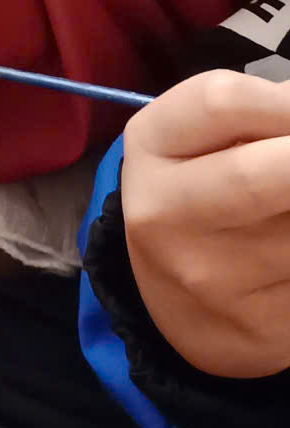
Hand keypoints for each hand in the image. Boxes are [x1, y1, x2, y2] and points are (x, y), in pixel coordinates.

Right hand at [121, 69, 289, 378]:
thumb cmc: (202, 193)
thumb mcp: (201, 139)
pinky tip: (289, 253)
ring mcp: (211, 278)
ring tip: (287, 212)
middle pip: (273, 173)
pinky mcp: (258, 326)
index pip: (223, 102)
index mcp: (151, 146)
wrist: (177, 307)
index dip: (285, 103)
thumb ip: (255, 112)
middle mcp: (166, 214)